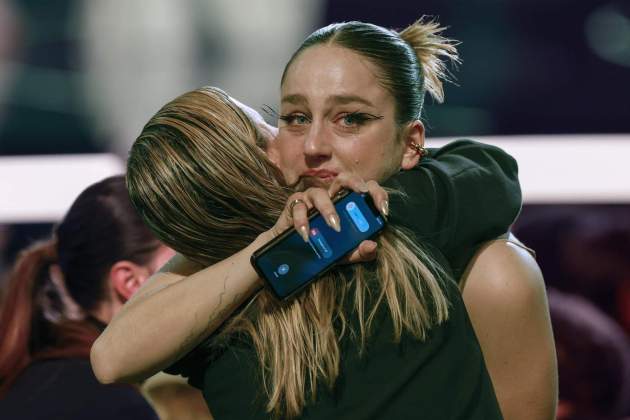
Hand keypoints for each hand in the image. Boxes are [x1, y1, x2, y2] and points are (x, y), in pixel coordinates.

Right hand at [268, 173, 388, 263]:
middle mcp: (331, 196)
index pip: (366, 189)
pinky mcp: (294, 205)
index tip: (383, 210)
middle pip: (344, 179)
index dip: (377, 194)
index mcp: (347, 203)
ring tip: (334, 225)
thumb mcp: (345, 254)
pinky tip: (307, 235)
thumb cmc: (323, 247)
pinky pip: (299, 208)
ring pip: (320, 193)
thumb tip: (372, 246)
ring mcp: (312, 199)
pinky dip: (303, 221)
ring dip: (328, 208)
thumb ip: (360, 251)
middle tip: (361, 193)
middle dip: (355, 183)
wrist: (294, 254)